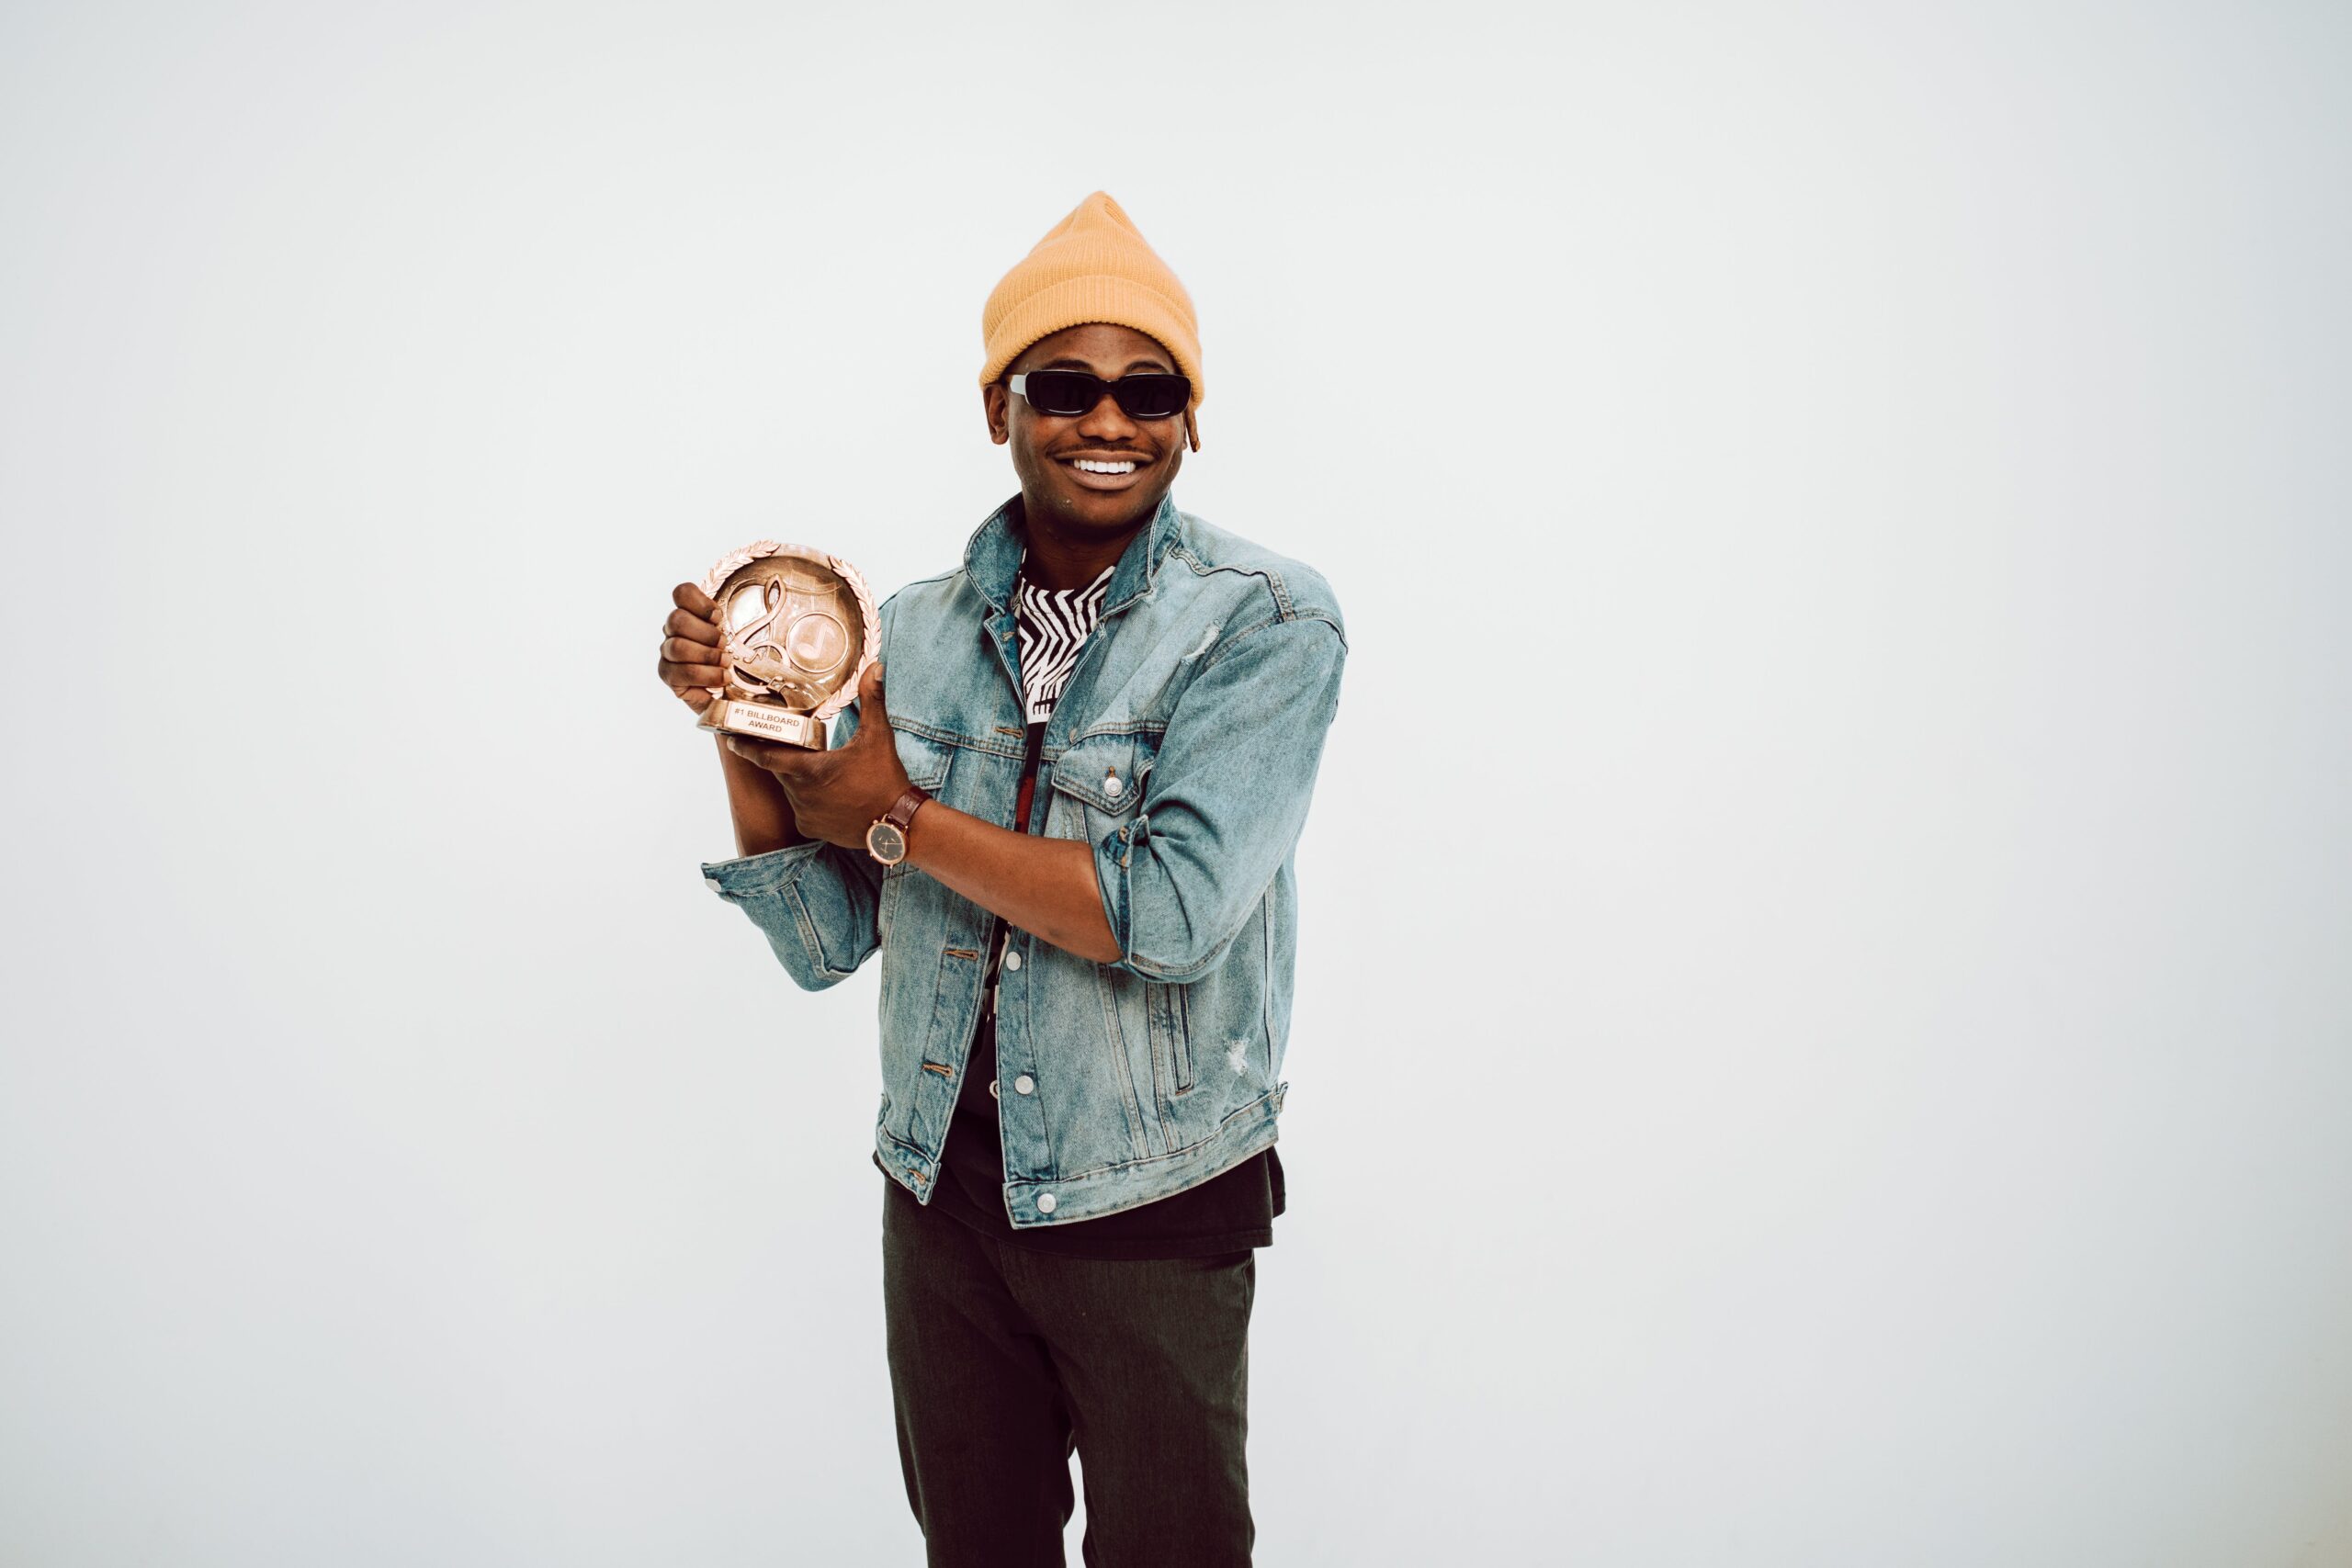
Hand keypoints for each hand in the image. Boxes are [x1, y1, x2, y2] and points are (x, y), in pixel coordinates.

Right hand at [657, 582, 725, 716]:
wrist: (730, 694)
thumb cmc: (732, 661)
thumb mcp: (736, 636)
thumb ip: (731, 618)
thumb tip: (742, 604)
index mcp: (689, 614)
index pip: (682, 593)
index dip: (701, 602)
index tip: (717, 618)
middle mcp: (673, 631)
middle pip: (677, 619)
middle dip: (706, 633)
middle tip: (724, 644)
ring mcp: (668, 653)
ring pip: (677, 646)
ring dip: (707, 655)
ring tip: (725, 662)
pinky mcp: (668, 675)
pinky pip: (682, 672)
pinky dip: (707, 675)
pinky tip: (722, 678)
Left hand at [722, 661, 910, 850]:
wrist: (898, 825)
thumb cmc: (886, 780)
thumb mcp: (878, 736)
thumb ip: (872, 700)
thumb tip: (876, 667)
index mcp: (811, 769)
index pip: (767, 756)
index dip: (747, 747)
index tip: (732, 740)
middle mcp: (801, 793)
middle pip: (779, 769)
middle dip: (781, 757)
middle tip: (784, 744)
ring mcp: (805, 813)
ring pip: (790, 790)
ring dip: (798, 779)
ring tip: (819, 771)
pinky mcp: (811, 829)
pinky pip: (801, 809)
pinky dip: (808, 799)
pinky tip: (828, 794)